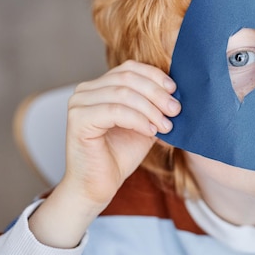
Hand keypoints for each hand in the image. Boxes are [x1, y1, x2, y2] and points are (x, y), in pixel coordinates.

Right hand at [28, 60, 180, 248]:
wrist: (98, 187)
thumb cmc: (119, 156)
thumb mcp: (144, 123)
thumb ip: (154, 105)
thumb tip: (176, 91)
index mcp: (99, 86)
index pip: (130, 68)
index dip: (155, 76)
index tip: (175, 91)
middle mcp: (85, 90)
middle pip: (128, 78)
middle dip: (157, 94)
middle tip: (175, 110)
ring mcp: (79, 104)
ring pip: (124, 94)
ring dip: (151, 109)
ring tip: (166, 125)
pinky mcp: (78, 120)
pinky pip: (115, 111)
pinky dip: (138, 120)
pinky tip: (151, 132)